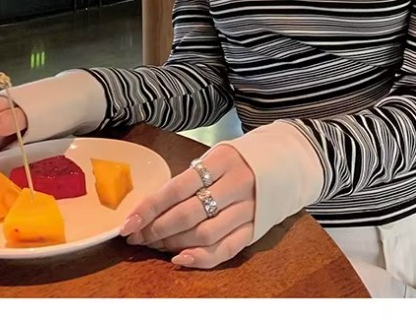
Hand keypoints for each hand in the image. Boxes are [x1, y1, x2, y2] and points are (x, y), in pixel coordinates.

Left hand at [120, 144, 255, 268]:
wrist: (287, 161)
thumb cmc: (241, 159)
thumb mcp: (217, 155)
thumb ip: (191, 178)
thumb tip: (153, 206)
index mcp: (223, 160)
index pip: (178, 187)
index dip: (150, 207)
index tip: (129, 222)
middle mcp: (236, 185)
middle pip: (187, 214)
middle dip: (156, 229)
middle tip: (137, 236)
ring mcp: (247, 209)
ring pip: (203, 234)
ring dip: (173, 244)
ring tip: (155, 245)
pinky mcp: (255, 228)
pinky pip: (226, 249)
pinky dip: (201, 258)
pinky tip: (180, 259)